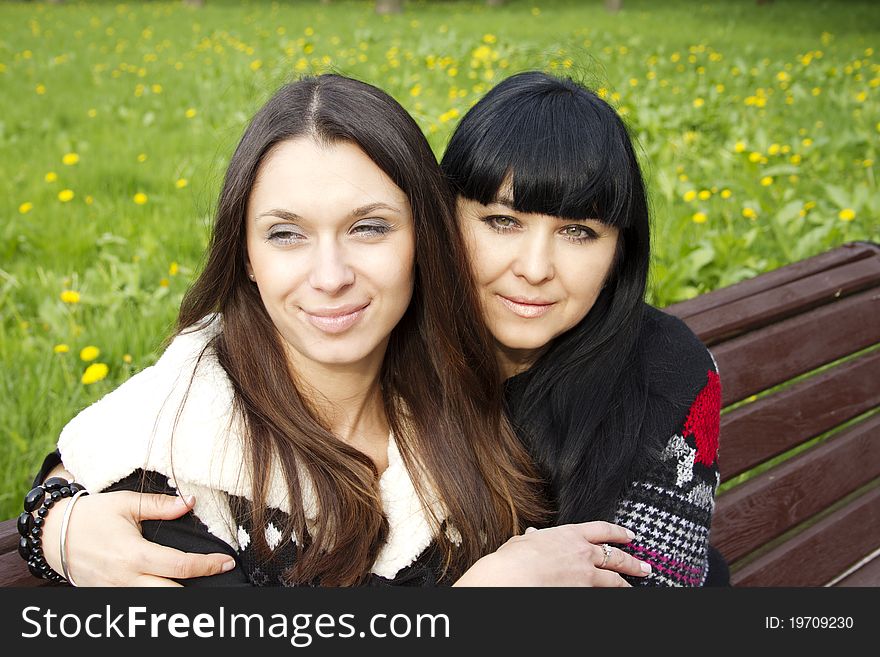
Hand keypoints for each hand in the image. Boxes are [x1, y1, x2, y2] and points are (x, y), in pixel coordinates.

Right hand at [40, 490, 236, 585]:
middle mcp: (126, 580)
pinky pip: (138, 602)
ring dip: (179, 596)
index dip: (208, 566)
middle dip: (200, 590)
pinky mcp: (109, 596)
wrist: (53, 535)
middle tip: (221, 576)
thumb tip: (190, 502)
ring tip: (203, 585)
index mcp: (134, 556)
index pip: (180, 566)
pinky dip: (158, 597)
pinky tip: (173, 587)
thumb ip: (160, 505)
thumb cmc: (91, 516)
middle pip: (171, 595)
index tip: (227, 562)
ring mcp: (116, 592)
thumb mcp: (126, 504)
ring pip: (155, 604)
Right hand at [454, 521, 650, 586]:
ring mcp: (585, 574)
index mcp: (569, 534)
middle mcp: (582, 552)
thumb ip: (533, 538)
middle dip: (632, 561)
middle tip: (644, 566)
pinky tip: (617, 597)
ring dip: (626, 583)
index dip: (618, 532)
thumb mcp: (524, 541)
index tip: (629, 535)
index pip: (601, 529)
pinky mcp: (584, 591)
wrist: (515, 576)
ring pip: (614, 578)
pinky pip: (603, 594)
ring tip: (635, 586)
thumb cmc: (515, 558)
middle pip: (615, 555)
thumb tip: (533, 534)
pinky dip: (611, 595)